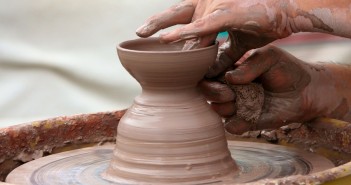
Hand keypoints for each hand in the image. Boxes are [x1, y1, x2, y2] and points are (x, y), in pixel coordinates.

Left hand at [136, 0, 293, 76]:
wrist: (288, 13)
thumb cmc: (264, 23)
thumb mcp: (239, 43)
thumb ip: (223, 54)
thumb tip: (211, 70)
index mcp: (212, 9)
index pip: (186, 17)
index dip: (170, 26)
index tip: (153, 37)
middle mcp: (211, 4)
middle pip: (179, 12)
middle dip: (158, 22)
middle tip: (138, 32)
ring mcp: (219, 6)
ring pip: (186, 17)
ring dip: (164, 25)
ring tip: (144, 34)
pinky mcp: (228, 13)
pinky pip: (203, 26)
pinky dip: (185, 33)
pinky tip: (167, 39)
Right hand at [200, 45, 317, 133]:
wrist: (306, 91)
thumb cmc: (287, 69)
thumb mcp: (270, 57)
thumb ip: (250, 64)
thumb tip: (229, 78)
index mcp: (232, 68)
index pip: (209, 71)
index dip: (210, 75)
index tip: (223, 76)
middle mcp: (230, 86)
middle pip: (206, 91)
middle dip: (214, 93)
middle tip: (230, 93)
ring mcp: (237, 104)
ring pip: (216, 109)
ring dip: (225, 107)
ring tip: (243, 102)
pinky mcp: (246, 121)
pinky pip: (231, 126)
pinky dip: (236, 123)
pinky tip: (250, 115)